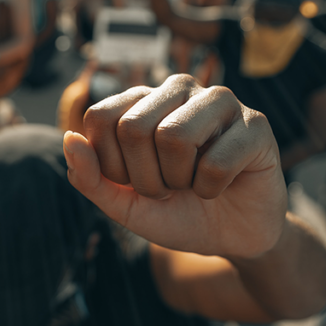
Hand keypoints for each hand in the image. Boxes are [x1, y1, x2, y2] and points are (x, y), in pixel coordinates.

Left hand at [64, 74, 286, 258]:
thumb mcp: (124, 204)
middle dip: (145, 178)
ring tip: (193, 183)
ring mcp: (219, 101)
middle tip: (169, 188)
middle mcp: (178, 89)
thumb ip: (90, 177)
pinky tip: (224, 185)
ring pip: (174, 136)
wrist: (232, 236)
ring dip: (179, 180)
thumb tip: (69, 138)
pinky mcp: (256, 124)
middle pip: (133, 127)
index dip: (111, 165)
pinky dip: (212, 189)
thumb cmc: (177, 211)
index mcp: (141, 100)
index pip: (100, 118)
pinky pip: (215, 162)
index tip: (135, 183)